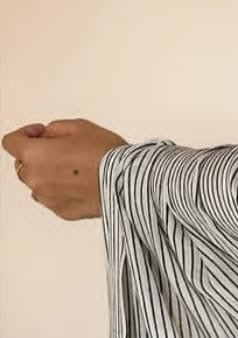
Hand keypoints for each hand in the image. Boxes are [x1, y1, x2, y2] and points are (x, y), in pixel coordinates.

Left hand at [3, 119, 126, 219]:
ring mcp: (47, 198)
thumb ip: (55, 128)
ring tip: (74, 167)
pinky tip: (81, 182)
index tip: (39, 133)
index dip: (25, 134)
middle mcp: (35, 179)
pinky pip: (53, 197)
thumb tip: (48, 134)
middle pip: (23, 164)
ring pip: (37, 183)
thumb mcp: (80, 126)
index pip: (11, 142)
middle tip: (62, 149)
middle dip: (38, 155)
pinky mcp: (61, 211)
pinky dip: (61, 190)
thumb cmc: (106, 155)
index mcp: (34, 155)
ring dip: (48, 174)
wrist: (128, 181)